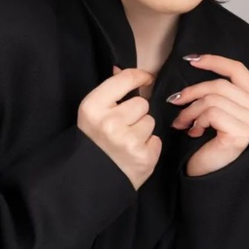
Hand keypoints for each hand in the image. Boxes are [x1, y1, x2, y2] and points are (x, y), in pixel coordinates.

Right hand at [76, 65, 162, 190]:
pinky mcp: (144, 157)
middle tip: (122, 127)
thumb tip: (120, 69)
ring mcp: (128, 141)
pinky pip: (156, 139)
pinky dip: (148, 146)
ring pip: (150, 121)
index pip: (125, 79)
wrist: (91, 180)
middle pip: (142, 103)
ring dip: (142, 130)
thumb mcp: (91, 114)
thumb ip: (108, 93)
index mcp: (93, 107)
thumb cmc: (93, 143)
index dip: (140, 76)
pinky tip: (133, 153)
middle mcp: (110, 122)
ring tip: (126, 142)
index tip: (146, 78)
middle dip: (136, 113)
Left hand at [168, 54, 248, 176]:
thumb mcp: (217, 108)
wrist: (210, 172)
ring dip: (190, 110)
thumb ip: (217, 89)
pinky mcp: (241, 132)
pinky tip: (194, 132)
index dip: (214, 61)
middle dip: (192, 92)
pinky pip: (211, 113)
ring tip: (182, 122)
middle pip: (220, 84)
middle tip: (175, 101)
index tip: (191, 59)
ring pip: (212, 99)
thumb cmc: (211, 140)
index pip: (238, 70)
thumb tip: (195, 61)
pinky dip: (195, 121)